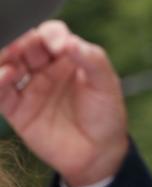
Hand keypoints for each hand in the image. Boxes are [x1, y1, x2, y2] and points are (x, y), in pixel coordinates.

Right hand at [0, 20, 127, 186]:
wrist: (99, 152)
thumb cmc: (106, 113)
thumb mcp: (106, 83)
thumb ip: (90, 59)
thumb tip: (68, 42)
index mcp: (68, 57)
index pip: (51, 34)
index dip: (51, 34)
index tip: (58, 45)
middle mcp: (46, 68)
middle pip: (26, 45)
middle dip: (22, 41)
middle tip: (23, 46)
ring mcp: (30, 88)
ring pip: (8, 65)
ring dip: (5, 58)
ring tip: (10, 61)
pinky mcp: (17, 110)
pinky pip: (1, 93)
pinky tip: (5, 76)